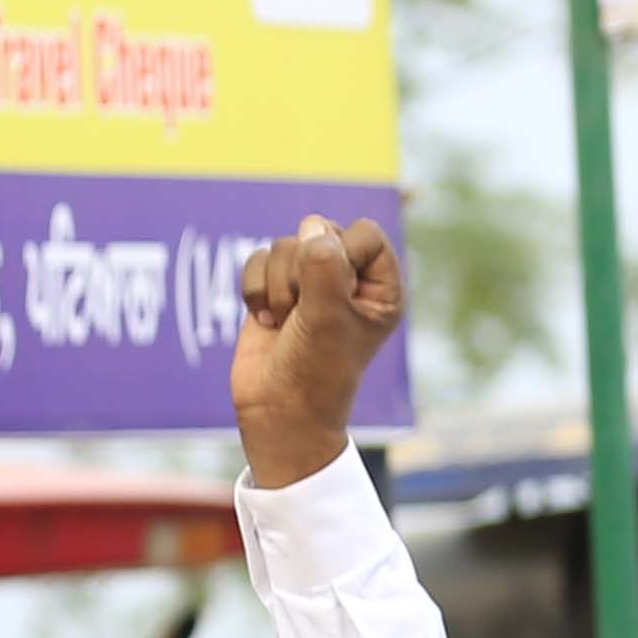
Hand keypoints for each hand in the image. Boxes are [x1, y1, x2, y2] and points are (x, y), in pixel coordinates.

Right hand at [231, 216, 405, 489]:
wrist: (278, 410)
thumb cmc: (315, 371)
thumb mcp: (327, 318)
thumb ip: (324, 267)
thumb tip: (313, 227)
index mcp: (382, 288)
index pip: (365, 233)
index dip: (342, 254)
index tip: (335, 296)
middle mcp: (350, 280)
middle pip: (318, 231)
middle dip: (301, 271)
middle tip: (305, 314)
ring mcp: (311, 283)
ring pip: (284, 245)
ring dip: (278, 287)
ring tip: (287, 323)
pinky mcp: (276, 288)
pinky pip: (257, 259)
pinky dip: (255, 290)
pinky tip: (267, 321)